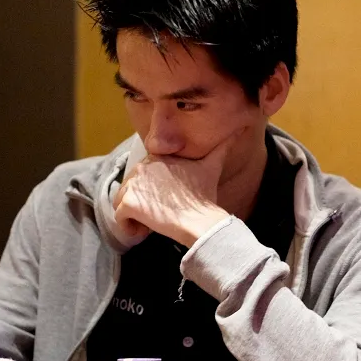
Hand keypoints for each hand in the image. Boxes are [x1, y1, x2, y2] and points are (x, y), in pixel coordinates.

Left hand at [114, 133, 237, 246]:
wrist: (200, 220)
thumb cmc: (205, 196)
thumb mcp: (212, 166)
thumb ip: (222, 146)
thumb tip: (241, 129)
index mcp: (157, 155)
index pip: (142, 175)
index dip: (151, 190)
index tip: (165, 201)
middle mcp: (142, 165)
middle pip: (131, 187)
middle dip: (143, 202)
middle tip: (162, 213)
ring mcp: (134, 184)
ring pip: (123, 201)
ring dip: (135, 214)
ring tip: (154, 222)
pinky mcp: (129, 203)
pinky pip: (119, 217)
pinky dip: (129, 227)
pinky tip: (145, 231)